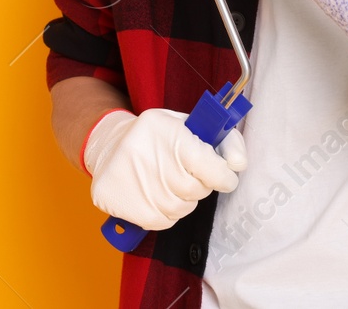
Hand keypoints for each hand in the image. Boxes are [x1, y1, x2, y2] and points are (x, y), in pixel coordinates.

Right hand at [83, 107, 247, 230]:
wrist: (108, 145)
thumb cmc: (158, 137)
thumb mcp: (190, 126)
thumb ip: (223, 141)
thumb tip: (239, 164)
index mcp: (164, 129)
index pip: (206, 164)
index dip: (223, 176)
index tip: (225, 178)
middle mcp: (141, 152)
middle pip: (193, 189)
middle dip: (200, 186)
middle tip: (191, 176)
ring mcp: (125, 177)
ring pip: (179, 209)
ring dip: (183, 201)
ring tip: (171, 184)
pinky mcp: (113, 198)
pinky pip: (160, 221)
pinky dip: (166, 214)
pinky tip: (157, 196)